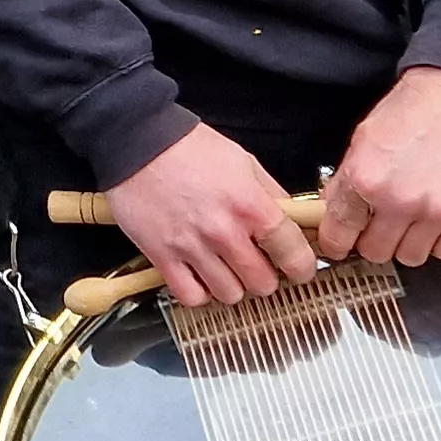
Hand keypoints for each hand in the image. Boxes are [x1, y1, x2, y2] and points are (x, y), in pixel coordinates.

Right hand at [105, 124, 317, 305]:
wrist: (138, 144)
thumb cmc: (187, 148)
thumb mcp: (243, 161)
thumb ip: (271, 193)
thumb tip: (292, 219)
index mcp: (249, 205)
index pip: (293, 254)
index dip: (302, 267)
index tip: (299, 270)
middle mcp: (223, 231)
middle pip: (263, 284)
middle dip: (265, 277)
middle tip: (257, 265)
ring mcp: (192, 247)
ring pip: (230, 295)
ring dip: (232, 286)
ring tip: (226, 269)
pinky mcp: (162, 256)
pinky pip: (191, 296)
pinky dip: (200, 292)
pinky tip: (200, 276)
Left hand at [319, 67, 440, 264]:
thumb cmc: (412, 113)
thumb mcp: (362, 142)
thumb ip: (345, 182)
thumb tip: (332, 213)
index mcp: (366, 179)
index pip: (339, 234)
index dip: (337, 241)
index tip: (341, 243)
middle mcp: (400, 200)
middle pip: (376, 252)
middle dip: (375, 240)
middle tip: (381, 224)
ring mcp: (436, 210)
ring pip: (412, 258)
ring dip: (409, 243)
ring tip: (413, 219)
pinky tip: (438, 221)